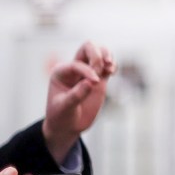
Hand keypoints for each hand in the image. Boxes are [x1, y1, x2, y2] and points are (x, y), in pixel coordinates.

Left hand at [42, 41, 115, 163]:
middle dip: (97, 54)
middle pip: (87, 47)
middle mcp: (74, 68)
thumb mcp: (64, 108)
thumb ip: (76, 95)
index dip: (87, 70)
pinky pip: (108, 65)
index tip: (95, 83)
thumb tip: (91, 82)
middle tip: (102, 68)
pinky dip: (113, 65)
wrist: (67, 126)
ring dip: (107, 55)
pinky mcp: (100, 79)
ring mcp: (88, 73)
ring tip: (110, 67)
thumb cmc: (61, 116)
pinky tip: (112, 71)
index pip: (77, 64)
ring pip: (99, 52)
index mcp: (61, 72)